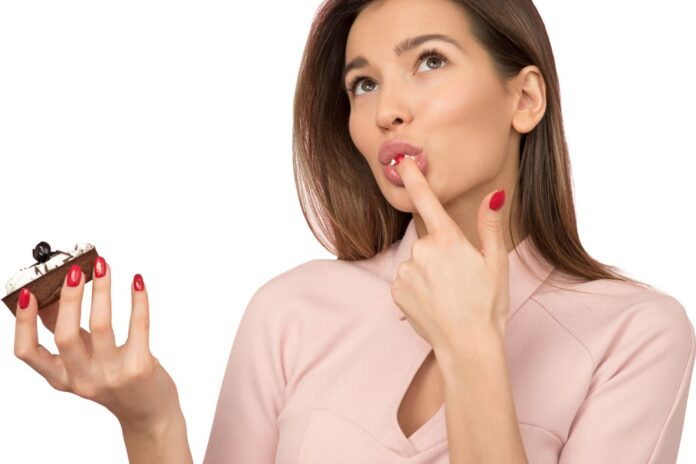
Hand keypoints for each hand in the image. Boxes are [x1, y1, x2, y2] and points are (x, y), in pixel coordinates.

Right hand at [13, 259, 180, 431]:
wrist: (150, 413)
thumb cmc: (116, 380)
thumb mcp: (85, 361)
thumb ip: (69, 333)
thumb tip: (51, 296)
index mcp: (62, 378)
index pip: (26, 352)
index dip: (23, 322)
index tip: (27, 293)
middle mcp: (84, 379)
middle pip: (65, 336)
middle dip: (68, 298)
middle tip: (74, 271)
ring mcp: (112, 375)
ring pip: (102, 326)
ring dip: (102, 291)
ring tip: (103, 266)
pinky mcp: (141, 367)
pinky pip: (138, 326)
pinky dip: (137, 300)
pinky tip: (136, 281)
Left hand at [391, 156, 509, 352]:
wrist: (468, 345)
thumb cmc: (488, 304)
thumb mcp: (496, 262)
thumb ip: (489, 225)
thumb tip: (494, 195)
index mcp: (448, 240)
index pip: (427, 201)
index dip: (413, 178)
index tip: (400, 161)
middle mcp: (422, 251)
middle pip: (427, 241)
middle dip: (440, 254)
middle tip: (459, 279)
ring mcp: (406, 272)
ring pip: (416, 262)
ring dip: (428, 273)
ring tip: (447, 295)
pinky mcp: (396, 291)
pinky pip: (406, 281)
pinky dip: (416, 288)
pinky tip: (433, 302)